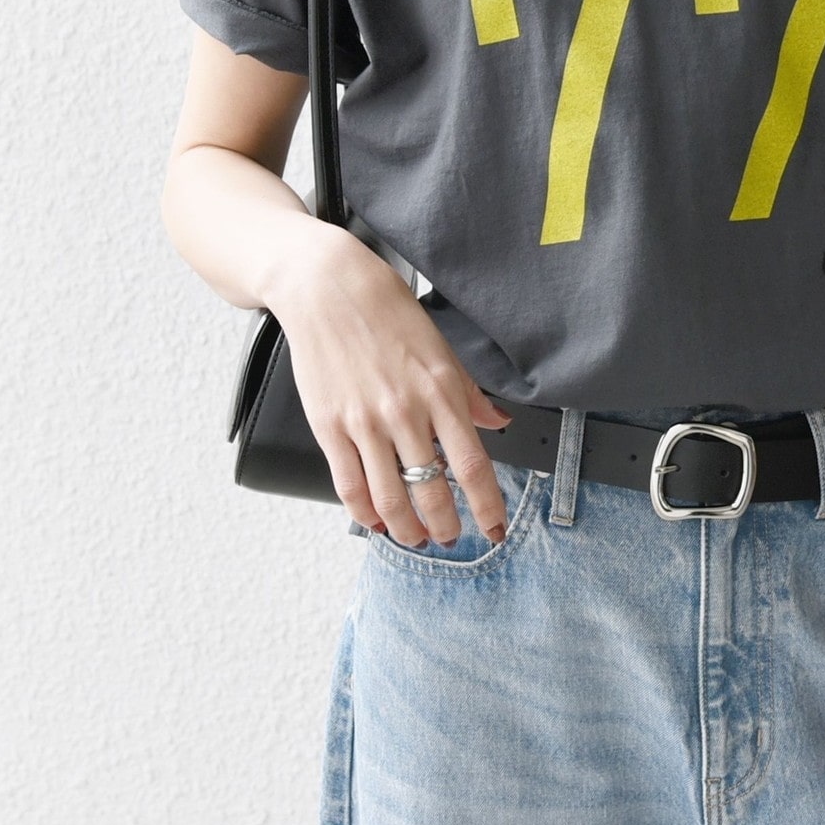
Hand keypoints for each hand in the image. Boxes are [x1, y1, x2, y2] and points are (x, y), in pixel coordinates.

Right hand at [267, 220, 515, 549]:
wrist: (326, 287)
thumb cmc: (384, 311)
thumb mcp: (440, 347)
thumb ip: (469, 393)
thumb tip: (497, 422)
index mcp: (441, 390)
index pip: (473, 465)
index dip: (487, 506)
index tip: (494, 529)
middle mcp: (405, 411)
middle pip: (432, 491)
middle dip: (445, 526)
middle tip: (449, 538)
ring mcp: (365, 422)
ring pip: (390, 498)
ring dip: (406, 528)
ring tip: (415, 536)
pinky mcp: (329, 426)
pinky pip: (349, 486)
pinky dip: (364, 513)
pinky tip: (374, 519)